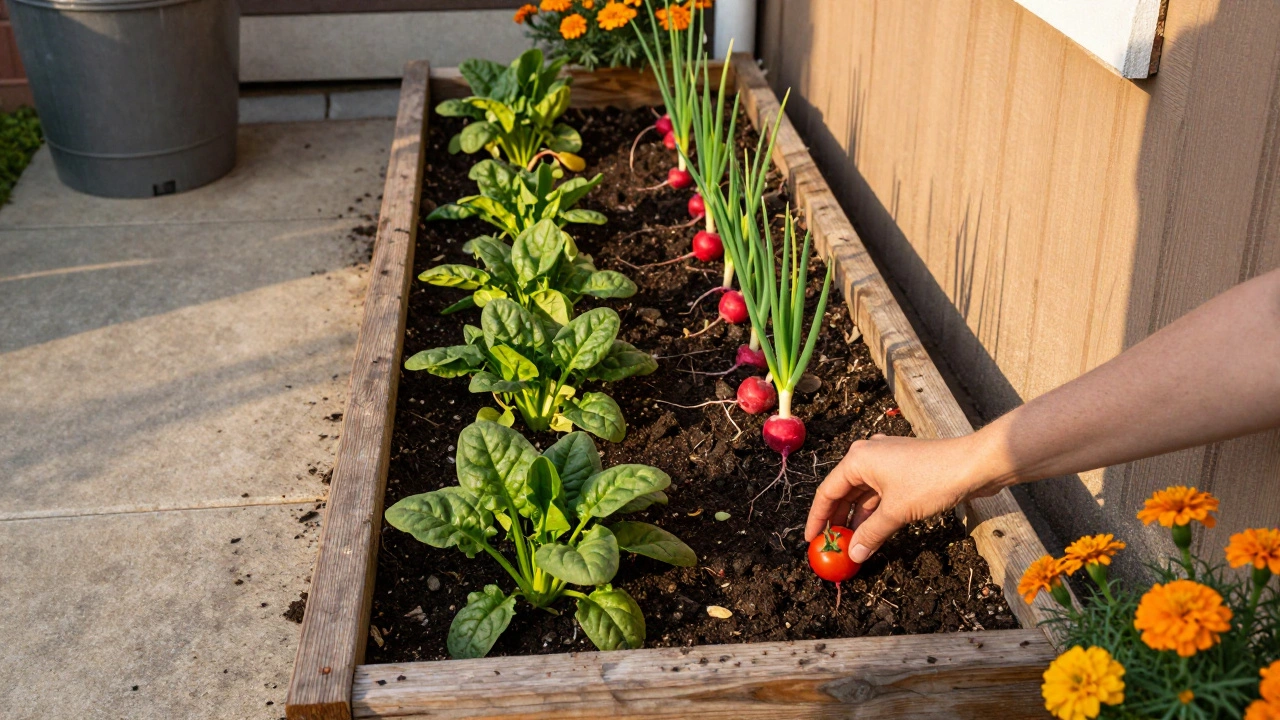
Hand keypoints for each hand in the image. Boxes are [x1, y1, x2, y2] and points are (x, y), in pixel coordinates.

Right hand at [804, 434, 995, 563]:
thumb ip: (870, 534)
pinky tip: (874, 532)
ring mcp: (887, 461)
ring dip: (859, 519)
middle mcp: (868, 455)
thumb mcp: (896, 512)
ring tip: (852, 545)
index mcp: (858, 459)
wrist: (974, 464)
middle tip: (832, 546)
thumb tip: (853, 555)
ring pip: (864, 494)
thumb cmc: (931, 481)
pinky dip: (876, 512)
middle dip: (838, 520)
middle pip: (844, 492)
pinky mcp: (904, 468)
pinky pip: (881, 493)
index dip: (818, 518)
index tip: (811, 540)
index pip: (828, 492)